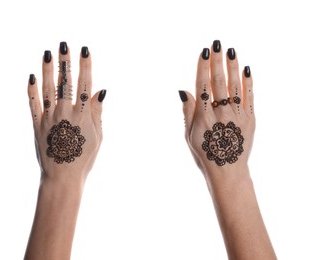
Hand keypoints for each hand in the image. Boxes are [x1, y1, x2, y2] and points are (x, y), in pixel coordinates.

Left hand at [28, 42, 105, 181]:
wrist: (63, 177)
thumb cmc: (84, 158)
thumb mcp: (98, 136)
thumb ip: (98, 112)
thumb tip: (102, 90)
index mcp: (83, 115)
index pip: (85, 84)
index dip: (86, 65)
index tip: (84, 50)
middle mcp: (65, 113)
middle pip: (65, 82)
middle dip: (65, 62)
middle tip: (64, 44)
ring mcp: (49, 118)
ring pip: (47, 89)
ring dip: (48, 70)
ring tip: (48, 53)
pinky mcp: (37, 125)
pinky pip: (32, 104)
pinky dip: (32, 89)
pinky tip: (32, 76)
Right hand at [180, 40, 254, 179]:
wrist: (227, 171)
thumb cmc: (204, 155)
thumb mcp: (189, 136)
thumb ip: (187, 112)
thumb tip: (183, 91)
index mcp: (203, 117)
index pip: (203, 85)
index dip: (203, 66)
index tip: (204, 52)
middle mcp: (221, 113)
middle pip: (219, 81)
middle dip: (217, 60)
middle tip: (217, 44)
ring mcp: (237, 115)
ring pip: (235, 86)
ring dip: (233, 66)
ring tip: (231, 51)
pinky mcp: (250, 119)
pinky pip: (250, 97)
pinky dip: (248, 82)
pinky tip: (246, 69)